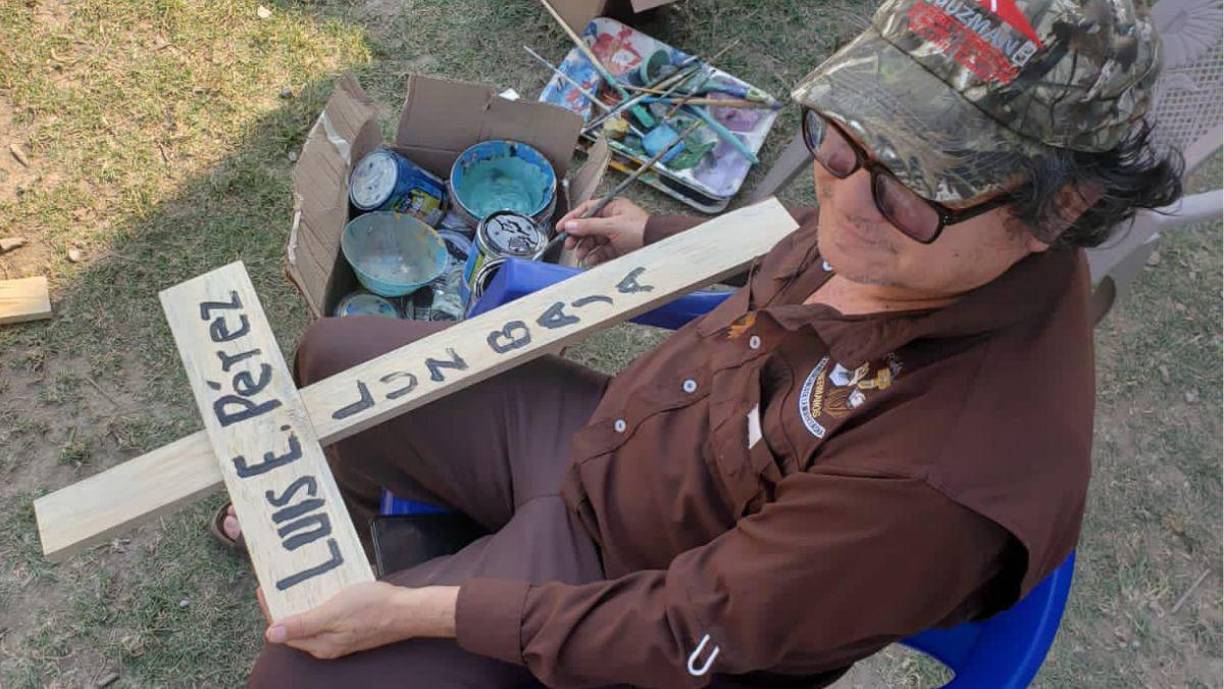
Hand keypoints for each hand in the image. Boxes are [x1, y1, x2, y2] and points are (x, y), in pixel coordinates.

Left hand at [263, 582, 458, 658]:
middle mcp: (327, 644)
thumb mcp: (334, 613)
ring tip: (297, 579)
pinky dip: (320, 601)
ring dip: (303, 601)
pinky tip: (323, 586)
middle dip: (285, 604)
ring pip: (312, 619)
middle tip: (279, 580)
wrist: (408, 610)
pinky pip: (328, 615)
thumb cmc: (373, 608)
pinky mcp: (352, 626)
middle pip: (297, 625)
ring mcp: (341, 636)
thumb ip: (303, 624)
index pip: (284, 629)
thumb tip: (270, 634)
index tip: (264, 587)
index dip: (272, 609)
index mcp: (320, 644)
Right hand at [556, 196, 648, 265]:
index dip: (572, 218)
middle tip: (568, 244)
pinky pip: (601, 252)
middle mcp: (612, 220)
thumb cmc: (640, 229)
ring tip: (581, 255)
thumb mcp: (611, 225)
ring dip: (585, 248)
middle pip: (587, 227)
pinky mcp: (618, 248)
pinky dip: (595, 257)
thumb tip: (570, 225)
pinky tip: (591, 260)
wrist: (657, 243)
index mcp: (611, 208)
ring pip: (593, 241)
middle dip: (577, 236)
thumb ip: (589, 226)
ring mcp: (614, 234)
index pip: (586, 210)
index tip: (561, 227)